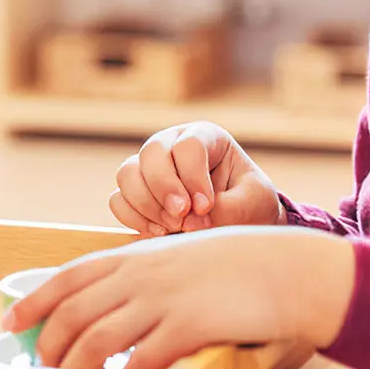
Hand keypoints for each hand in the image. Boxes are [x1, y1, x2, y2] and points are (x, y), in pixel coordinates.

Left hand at [2, 227, 355, 368]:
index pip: (67, 278)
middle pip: (74, 312)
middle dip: (48, 343)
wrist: (285, 268)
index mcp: (134, 257)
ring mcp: (162, 300)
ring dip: (75, 366)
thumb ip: (144, 277)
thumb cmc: (233, 266)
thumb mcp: (177, 258)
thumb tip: (112, 303)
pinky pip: (142, 359)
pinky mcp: (188, 327)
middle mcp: (140, 275)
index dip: (34, 300)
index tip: (9, 321)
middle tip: (39, 366)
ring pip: (98, 338)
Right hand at [111, 122, 283, 235]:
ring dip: (146, 203)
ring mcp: (149, 167)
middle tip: (181, 216)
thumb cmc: (249, 204)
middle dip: (164, 187)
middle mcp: (172, 144)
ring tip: (171, 227)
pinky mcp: (136, 192)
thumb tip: (188, 221)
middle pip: (152, 152)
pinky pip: (118, 200)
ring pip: (127, 174)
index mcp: (205, 137)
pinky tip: (159, 232)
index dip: (193, 176)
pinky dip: (133, 217)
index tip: (205, 207)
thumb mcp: (252, 202)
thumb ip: (227, 208)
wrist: (240, 221)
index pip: (188, 145)